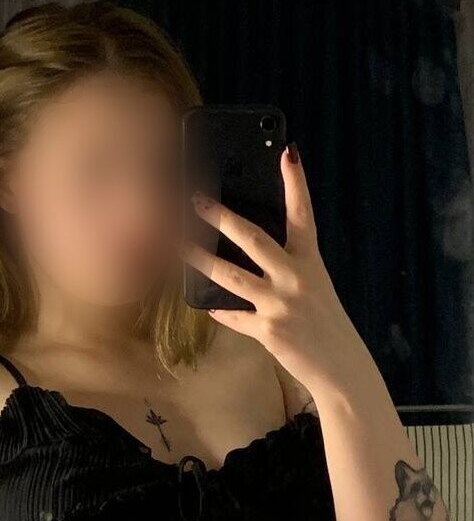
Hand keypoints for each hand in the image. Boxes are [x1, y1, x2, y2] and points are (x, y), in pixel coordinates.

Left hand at [183, 146, 364, 399]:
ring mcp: (281, 304)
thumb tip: (252, 247)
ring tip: (180, 247)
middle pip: (254, 240)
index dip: (296, 183)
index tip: (288, 153)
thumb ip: (289, 266)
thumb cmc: (323, 321)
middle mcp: (296, 278)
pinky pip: (234, 316)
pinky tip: (202, 303)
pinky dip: (218, 310)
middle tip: (197, 201)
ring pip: (232, 277)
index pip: (303, 215)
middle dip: (223, 218)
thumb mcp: (314, 286)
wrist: (341, 366)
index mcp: (311, 262)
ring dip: (202, 261)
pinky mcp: (269, 331)